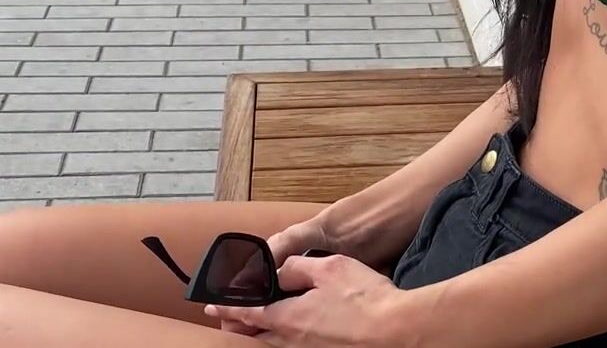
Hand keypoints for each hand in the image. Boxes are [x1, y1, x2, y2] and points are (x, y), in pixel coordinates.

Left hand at [205, 254, 423, 346]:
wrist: (396, 331)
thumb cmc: (365, 299)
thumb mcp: (329, 268)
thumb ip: (298, 267)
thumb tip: (281, 270)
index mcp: (287, 317)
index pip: (246, 312)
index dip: (226, 306)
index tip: (211, 305)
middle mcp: (291, 342)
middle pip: (254, 336)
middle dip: (238, 325)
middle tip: (227, 318)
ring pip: (272, 345)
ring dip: (259, 334)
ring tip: (254, 326)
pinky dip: (280, 340)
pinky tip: (290, 333)